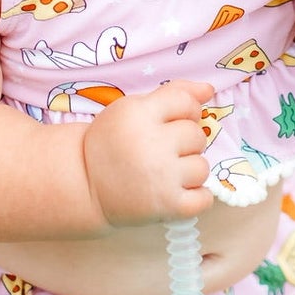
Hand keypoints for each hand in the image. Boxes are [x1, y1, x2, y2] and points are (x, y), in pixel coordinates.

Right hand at [81, 80, 214, 226]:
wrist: (85, 184)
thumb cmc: (112, 142)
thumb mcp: (132, 108)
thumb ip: (172, 93)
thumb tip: (208, 89)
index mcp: (139, 114)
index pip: (187, 103)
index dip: (185, 112)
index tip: (169, 124)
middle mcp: (152, 144)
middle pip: (197, 135)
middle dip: (185, 143)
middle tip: (161, 152)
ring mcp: (162, 177)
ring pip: (202, 167)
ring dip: (189, 171)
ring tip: (166, 174)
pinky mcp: (168, 205)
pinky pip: (204, 198)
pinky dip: (196, 197)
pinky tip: (176, 192)